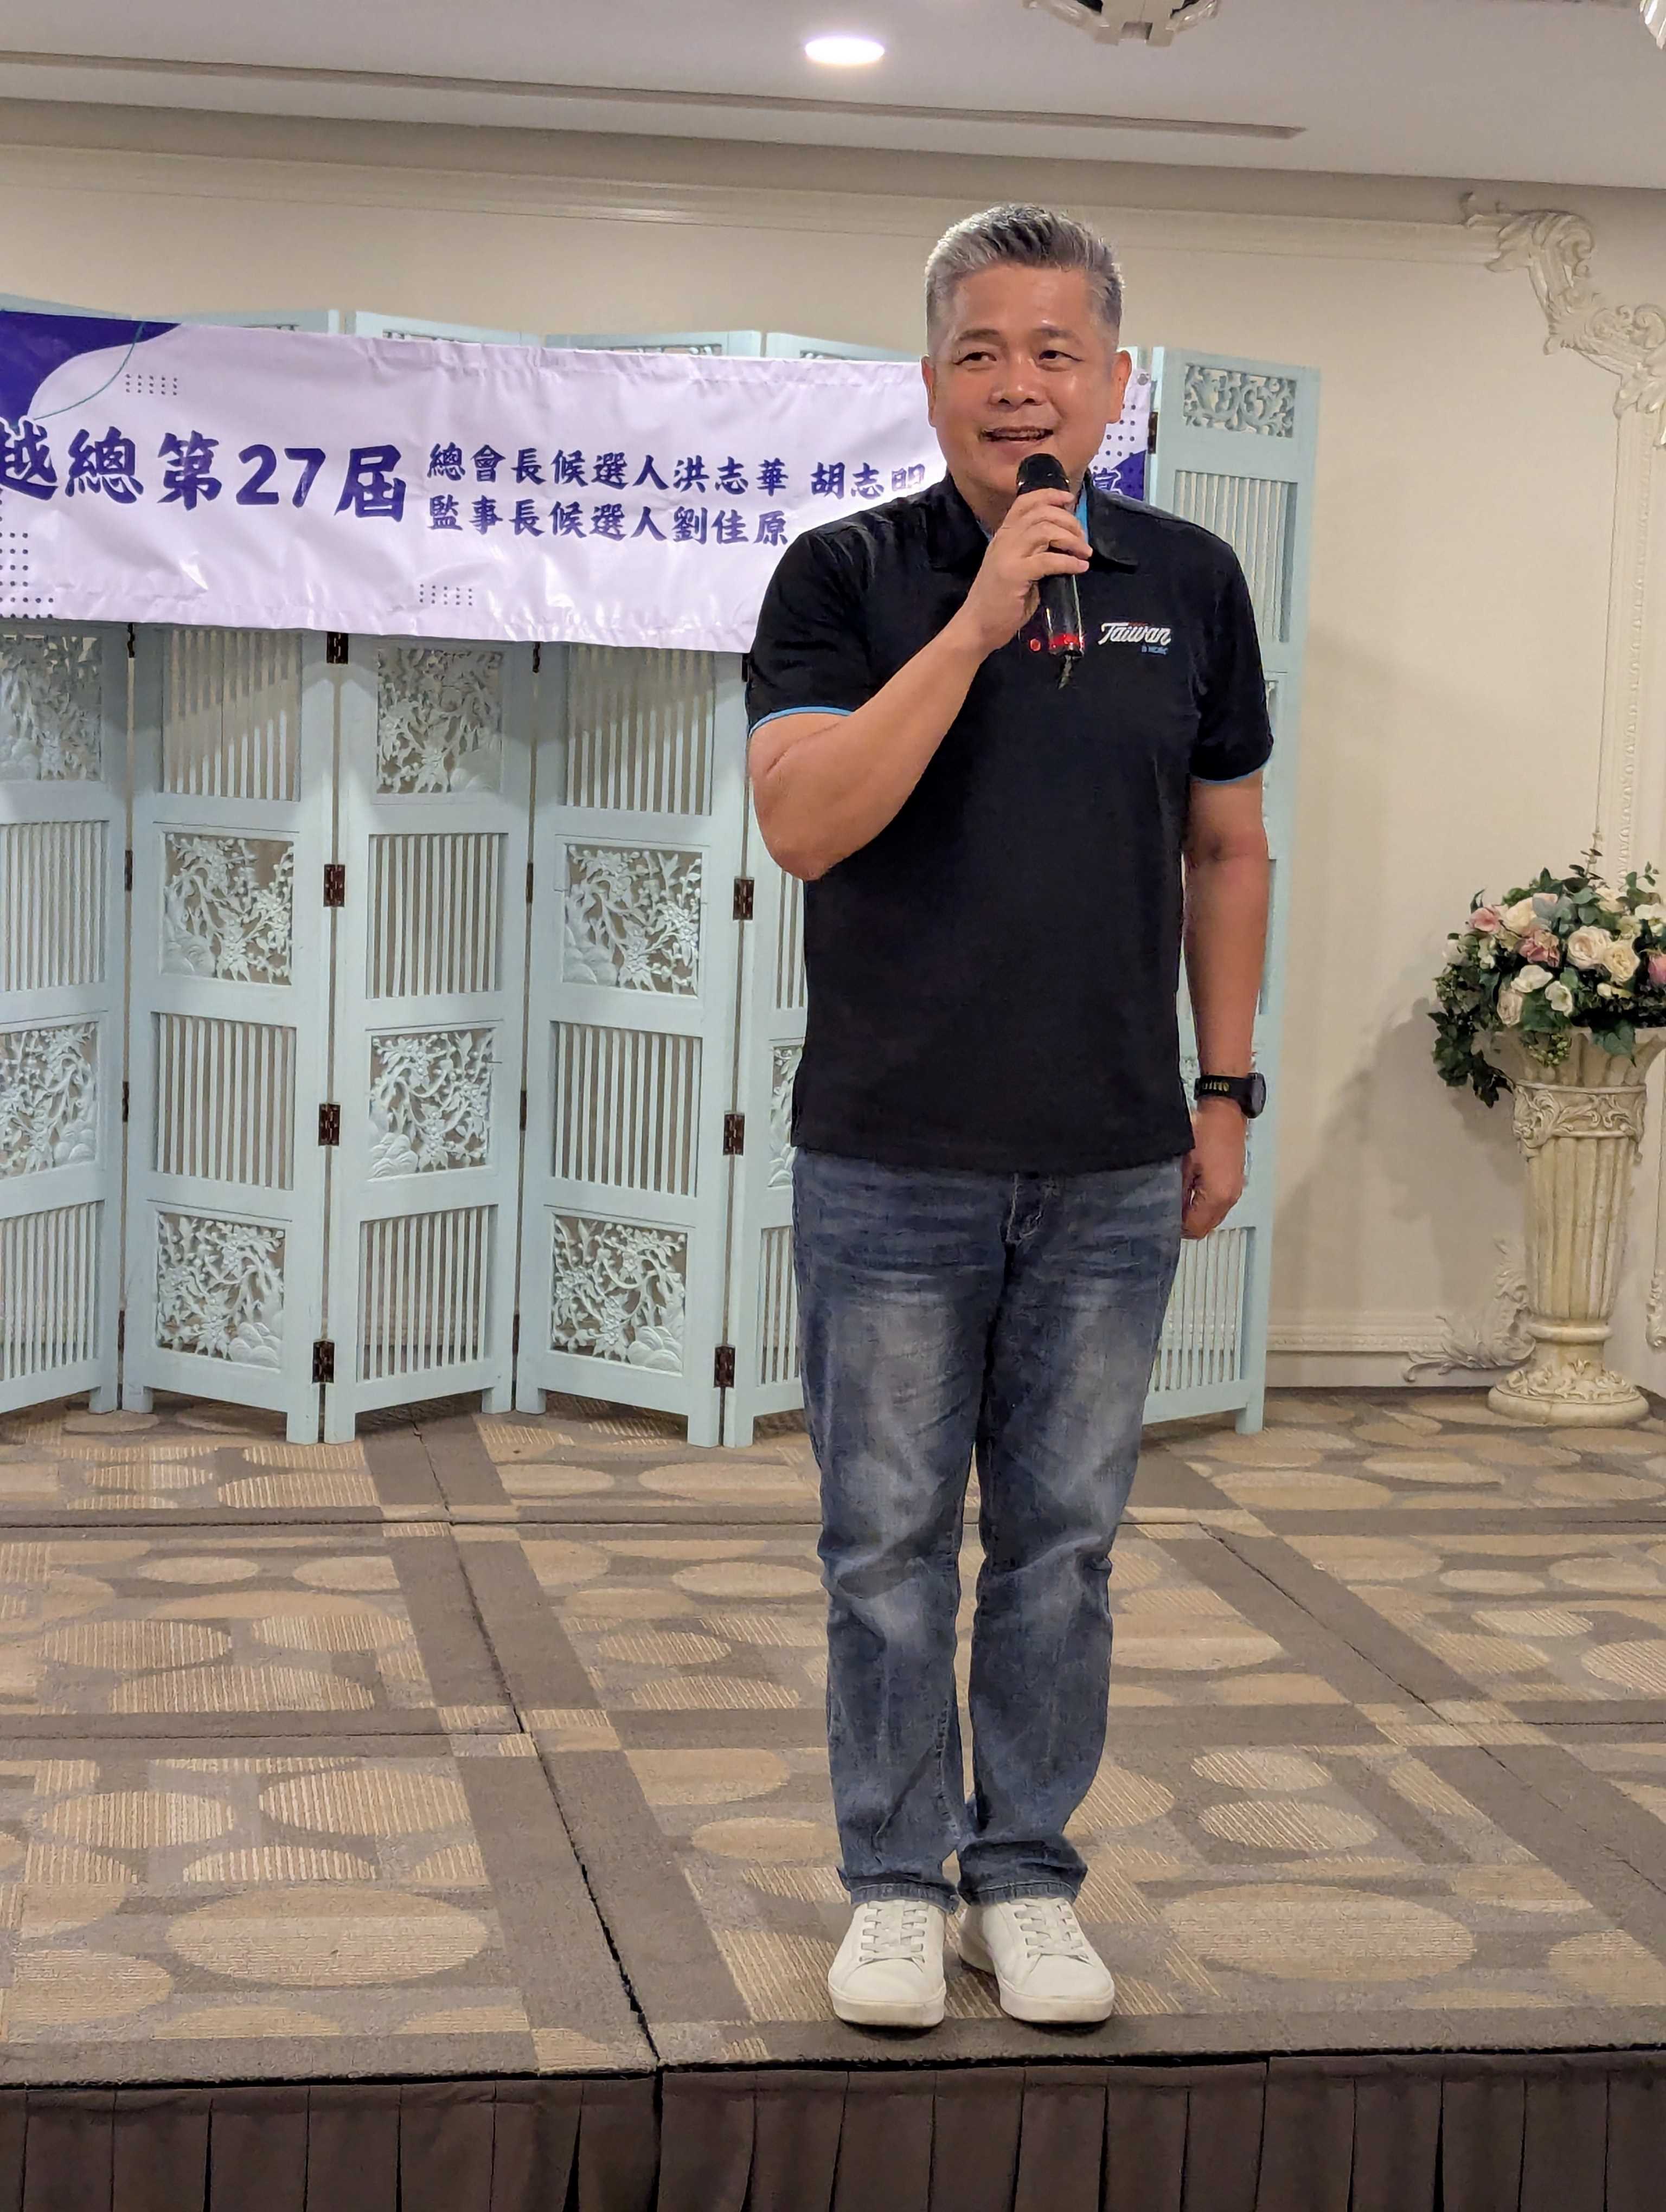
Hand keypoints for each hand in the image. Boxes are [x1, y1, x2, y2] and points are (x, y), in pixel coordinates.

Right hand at [948, 488, 1090, 657]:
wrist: (977, 627)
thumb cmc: (999, 603)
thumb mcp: (1018, 570)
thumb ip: (1035, 554)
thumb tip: (1064, 548)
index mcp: (1003, 536)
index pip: (1025, 503)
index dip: (1049, 495)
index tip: (1069, 499)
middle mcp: (1004, 540)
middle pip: (1040, 513)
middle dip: (1068, 521)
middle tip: (1082, 537)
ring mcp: (1008, 556)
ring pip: (1044, 531)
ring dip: (1070, 539)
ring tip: (1084, 552)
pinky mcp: (1014, 574)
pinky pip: (1048, 560)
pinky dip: (1068, 562)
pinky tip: (1080, 568)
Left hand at [1181, 1101, 1246, 1239]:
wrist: (1225, 1111)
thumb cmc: (1204, 1131)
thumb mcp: (1182, 1163)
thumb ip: (1177, 1191)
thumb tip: (1170, 1210)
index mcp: (1217, 1196)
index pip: (1194, 1229)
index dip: (1175, 1227)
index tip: (1161, 1218)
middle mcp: (1230, 1198)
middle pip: (1205, 1227)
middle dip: (1186, 1223)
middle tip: (1168, 1209)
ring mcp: (1235, 1190)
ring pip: (1213, 1217)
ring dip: (1196, 1213)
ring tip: (1179, 1198)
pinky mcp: (1236, 1182)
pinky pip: (1219, 1204)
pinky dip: (1206, 1204)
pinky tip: (1193, 1189)